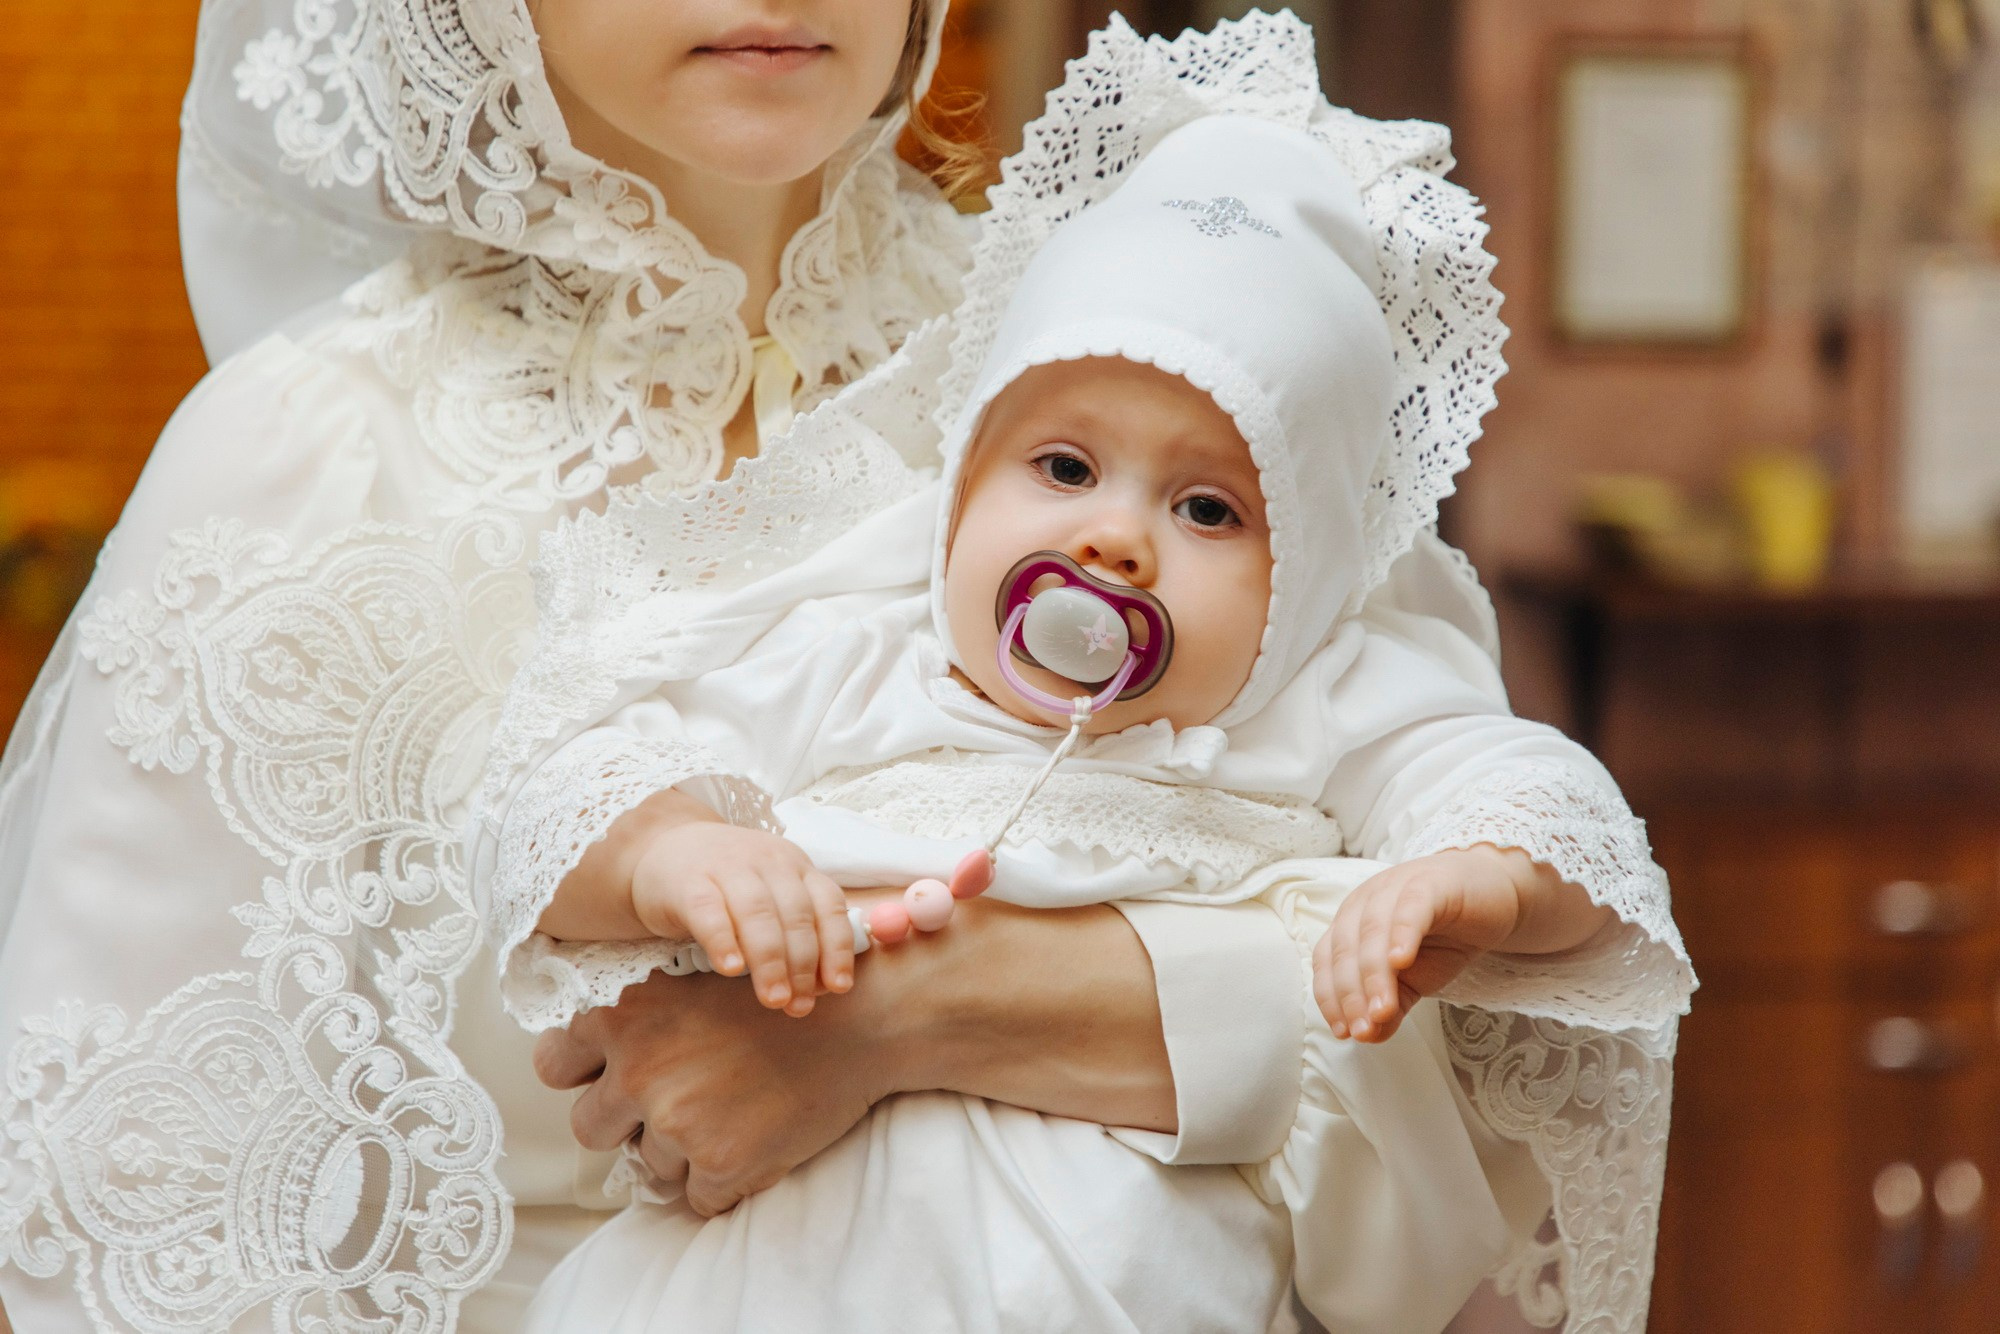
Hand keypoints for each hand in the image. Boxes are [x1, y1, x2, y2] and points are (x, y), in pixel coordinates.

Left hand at [533, 960, 904, 1216]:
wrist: (858, 1019)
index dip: (582, 1075)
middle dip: (628, 1122)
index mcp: (624, 1016)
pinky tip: (757, 1135)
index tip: (611, 1076)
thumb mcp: (691, 982)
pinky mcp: (720, 1165)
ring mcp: (678, 1122)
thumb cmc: (778, 997)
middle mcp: (639, 1070)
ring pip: (652, 1164)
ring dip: (686, 1149)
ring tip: (736, 1107)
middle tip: (679, 1101)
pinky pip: (698, 1198)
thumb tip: (588, 1062)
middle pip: (591, 1126)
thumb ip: (635, 1015)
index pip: (554, 1065)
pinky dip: (724, 1178)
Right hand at [632, 822, 852, 1016]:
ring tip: (774, 998)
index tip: (838, 987)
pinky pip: (709, 911)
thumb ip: (795, 935)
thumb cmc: (726, 886)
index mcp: (796, 867)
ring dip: (770, 961)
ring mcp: (727, 866)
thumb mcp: (770, 898)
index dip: (837, 948)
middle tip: (799, 1005)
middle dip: (802, 965)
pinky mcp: (688, 881)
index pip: (829, 905)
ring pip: (757, 913)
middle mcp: (768, 861)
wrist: (665, 849)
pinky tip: (732, 969)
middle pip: (794, 915)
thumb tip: (820, 987)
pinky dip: (723, 941)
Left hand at [1313, 845, 1602, 1043]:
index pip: (1328, 960)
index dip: (1330, 997)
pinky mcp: (1429, 883)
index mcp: (1351, 922)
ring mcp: (1395, 888)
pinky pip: (1409, 909)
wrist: (1492, 898)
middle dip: (1351, 994)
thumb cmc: (1444, 937)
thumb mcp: (1414, 979)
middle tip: (1363, 1029)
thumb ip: (1390, 1006)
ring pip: (1373, 931)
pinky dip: (1401, 935)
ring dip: (1374, 975)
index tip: (1344, 1032)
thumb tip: (1368, 1037)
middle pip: (1346, 949)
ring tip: (1382, 1011)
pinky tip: (1402, 962)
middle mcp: (1365, 902)